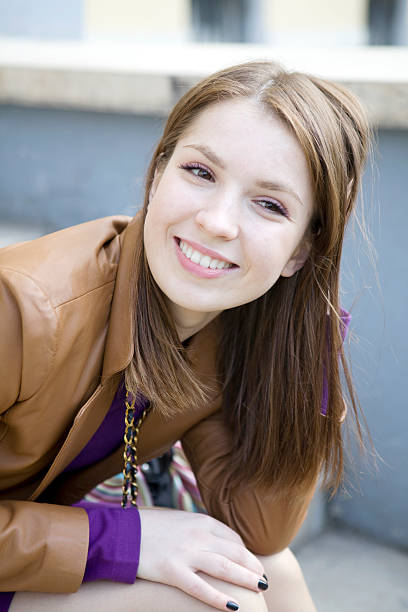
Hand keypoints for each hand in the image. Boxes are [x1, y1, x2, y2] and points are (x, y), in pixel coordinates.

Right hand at [137, 507, 267, 609]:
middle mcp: (198, 535)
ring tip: (260, 588)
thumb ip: (199, 529)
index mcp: (201, 521)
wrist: (123, 533)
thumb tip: (217, 541)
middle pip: (235, 552)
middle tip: (264, 580)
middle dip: (252, 566)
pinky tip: (233, 607)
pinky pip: (201, 587)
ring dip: (246, 579)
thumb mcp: (180, 520)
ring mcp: (186, 553)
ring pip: (225, 568)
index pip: (232, 538)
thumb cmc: (151, 527)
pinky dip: (218, 598)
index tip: (251, 565)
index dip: (246, 553)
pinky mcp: (173, 571)